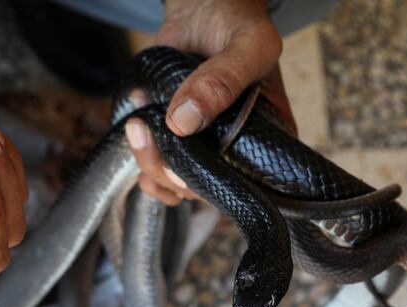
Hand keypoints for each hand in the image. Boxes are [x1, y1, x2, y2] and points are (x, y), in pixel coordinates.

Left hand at [125, 0, 296, 204]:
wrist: (204, 6)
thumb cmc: (239, 22)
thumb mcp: (247, 45)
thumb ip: (223, 79)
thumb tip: (183, 122)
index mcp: (270, 137)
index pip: (247, 184)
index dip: (213, 184)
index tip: (184, 167)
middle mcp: (238, 150)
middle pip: (205, 188)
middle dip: (172, 173)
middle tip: (148, 134)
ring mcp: (205, 147)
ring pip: (177, 182)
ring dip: (150, 164)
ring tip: (137, 126)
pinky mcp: (177, 139)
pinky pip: (159, 169)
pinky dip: (141, 159)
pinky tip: (136, 131)